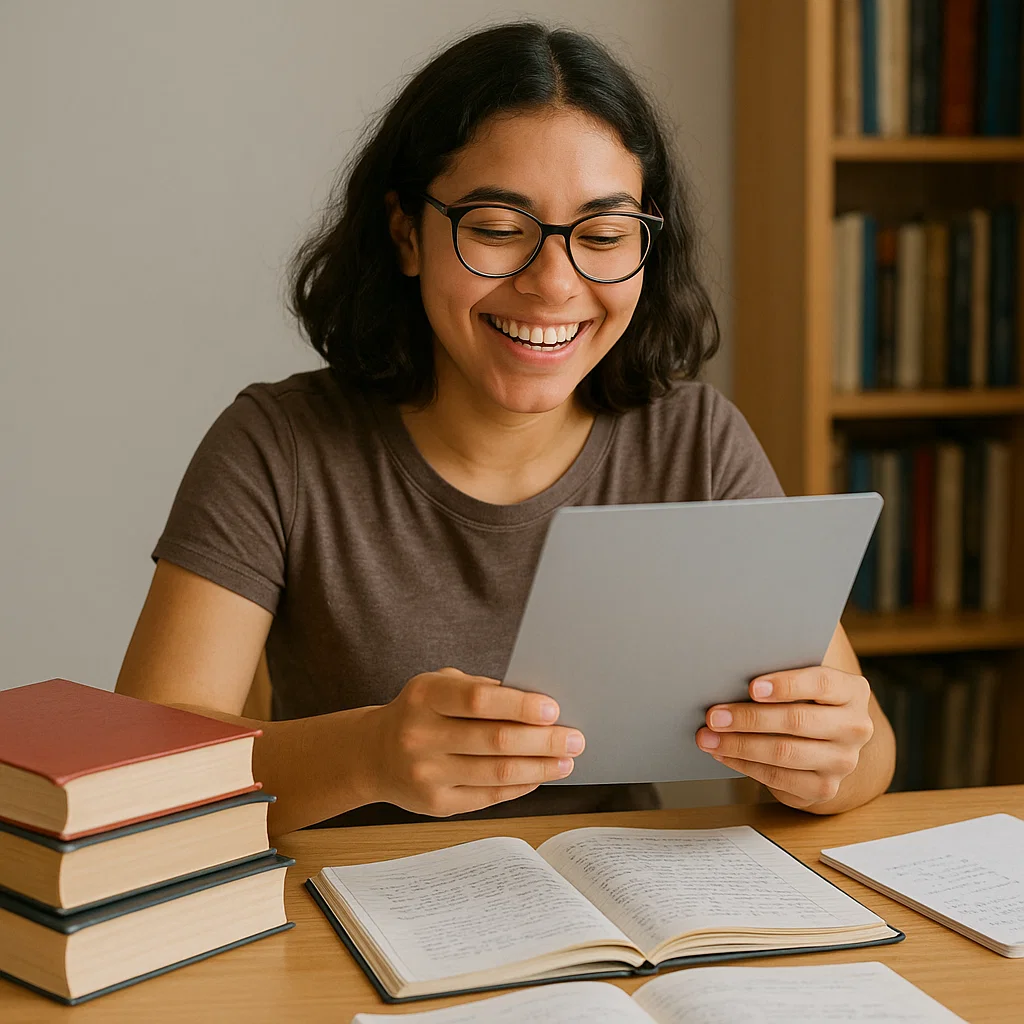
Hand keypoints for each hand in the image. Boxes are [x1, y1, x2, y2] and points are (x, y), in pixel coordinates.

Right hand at [361, 668, 583, 816]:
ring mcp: (426, 774)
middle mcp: (421, 735)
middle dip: (544, 740)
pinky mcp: (435, 804)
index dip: (520, 705)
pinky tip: (539, 775)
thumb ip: (479, 690)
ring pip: (497, 773)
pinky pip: (488, 796)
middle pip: (496, 740)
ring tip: (566, 760)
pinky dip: (520, 786)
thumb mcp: (438, 686)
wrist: (373, 754)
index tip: (554, 709)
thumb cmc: (420, 711)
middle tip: (575, 738)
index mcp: (425, 696)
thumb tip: (537, 704)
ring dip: (540, 767)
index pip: (479, 701)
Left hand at [695, 666, 873, 808]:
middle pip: (797, 720)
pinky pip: (778, 777)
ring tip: (708, 737)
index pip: (821, 683)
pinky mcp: (825, 788)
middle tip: (713, 715)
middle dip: (748, 718)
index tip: (751, 688)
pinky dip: (744, 765)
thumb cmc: (804, 701)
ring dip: (739, 744)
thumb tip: (732, 668)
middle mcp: (854, 727)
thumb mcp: (804, 681)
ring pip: (784, 752)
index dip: (785, 685)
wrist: (827, 744)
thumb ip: (781, 671)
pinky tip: (723, 754)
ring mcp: (843, 761)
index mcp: (852, 691)